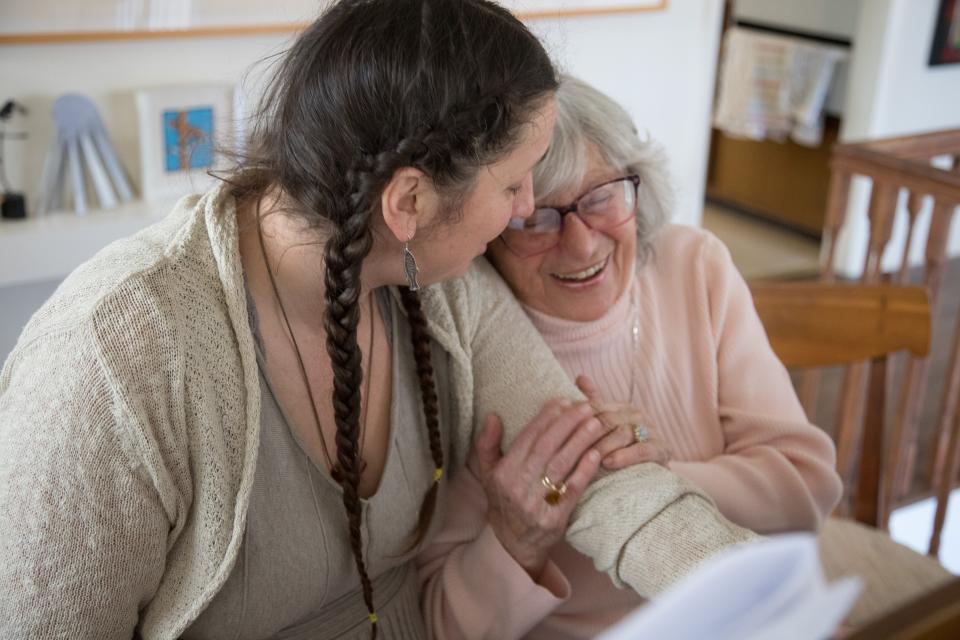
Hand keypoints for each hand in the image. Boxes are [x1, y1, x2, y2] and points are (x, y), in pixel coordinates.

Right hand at [470, 399, 604, 578]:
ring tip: (595, 422)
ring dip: (580, 441)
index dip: (545, 418)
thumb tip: (493, 416)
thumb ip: (487, 444)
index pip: (527, 439)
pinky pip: (572, 489)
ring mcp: (537, 503)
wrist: (514, 544)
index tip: (562, 400)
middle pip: (546, 448)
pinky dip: (585, 470)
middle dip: (568, 423)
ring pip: (561, 465)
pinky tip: (596, 453)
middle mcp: (518, 487)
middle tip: (586, 406)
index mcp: (503, 473)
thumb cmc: (503, 501)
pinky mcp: (555, 518)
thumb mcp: (487, 474)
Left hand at [575, 375, 671, 470]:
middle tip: (569, 444)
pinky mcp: (662, 450)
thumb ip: (593, 404)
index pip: (596, 407)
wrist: (650, 473)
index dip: (577, 417)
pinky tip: (609, 463)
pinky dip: (625, 456)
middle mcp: (636, 415)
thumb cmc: (621, 450)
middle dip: (588, 432)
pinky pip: (642, 451)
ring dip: (604, 445)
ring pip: (623, 434)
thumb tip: (580, 377)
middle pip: (608, 419)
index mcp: (621, 407)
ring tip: (588, 456)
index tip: (558, 428)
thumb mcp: (604, 428)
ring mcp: (651, 431)